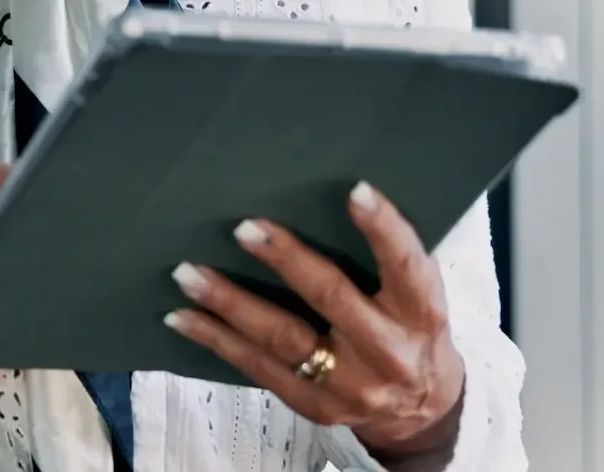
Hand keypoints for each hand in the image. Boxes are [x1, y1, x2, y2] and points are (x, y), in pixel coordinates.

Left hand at [164, 181, 465, 460]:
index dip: (384, 229)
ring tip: (188, 274)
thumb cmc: (412, 331)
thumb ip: (391, 261)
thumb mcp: (421, 296)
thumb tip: (339, 195)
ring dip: (230, 304)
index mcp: (420, 314)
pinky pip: (258, 368)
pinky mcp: (315, 404)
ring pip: (281, 341)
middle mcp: (386, 351)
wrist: (420, 413)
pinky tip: (182, 317)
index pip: (405, 266)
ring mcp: (348, 384)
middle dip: (287, 261)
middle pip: (332, 299)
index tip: (356, 190)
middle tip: (244, 228)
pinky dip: (217, 340)